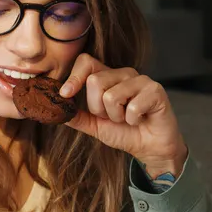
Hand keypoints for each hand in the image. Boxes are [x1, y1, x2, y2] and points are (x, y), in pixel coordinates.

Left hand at [60, 54, 187, 176]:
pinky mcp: (155, 90)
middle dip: (98, 108)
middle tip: (114, 117)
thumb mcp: (96, 126)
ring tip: (128, 119)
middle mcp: (124, 74)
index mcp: (108, 77)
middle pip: (95, 81)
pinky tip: (141, 120)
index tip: (66, 94)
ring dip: (117, 117)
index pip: (86, 62)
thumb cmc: (126, 133)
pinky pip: (132, 106)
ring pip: (111, 95)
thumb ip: (77, 117)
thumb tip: (56, 109)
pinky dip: (133, 120)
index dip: (74, 77)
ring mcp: (141, 80)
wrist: (151, 149)